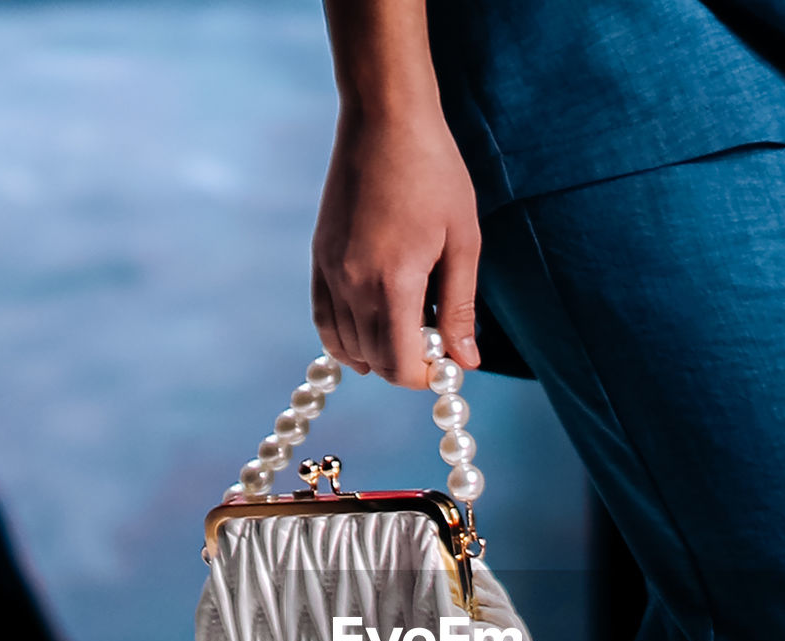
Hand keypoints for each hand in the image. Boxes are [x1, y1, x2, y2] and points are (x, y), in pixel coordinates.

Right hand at [311, 109, 481, 389]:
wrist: (384, 119)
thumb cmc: (434, 173)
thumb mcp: (463, 242)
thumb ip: (460, 308)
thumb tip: (466, 362)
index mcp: (393, 282)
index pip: (400, 365)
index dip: (425, 376)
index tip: (446, 363)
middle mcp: (353, 284)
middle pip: (375, 361)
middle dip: (406, 365)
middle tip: (434, 342)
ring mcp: (330, 273)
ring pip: (348, 347)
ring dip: (379, 353)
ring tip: (409, 326)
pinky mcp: (319, 260)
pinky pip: (325, 322)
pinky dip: (346, 340)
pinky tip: (370, 334)